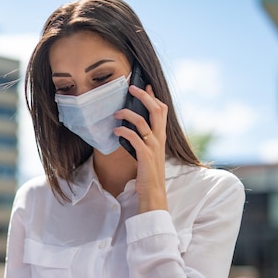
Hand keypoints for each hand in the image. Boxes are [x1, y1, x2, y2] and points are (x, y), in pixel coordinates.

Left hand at [114, 84, 167, 212]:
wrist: (153, 191)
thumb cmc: (148, 172)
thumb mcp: (149, 152)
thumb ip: (145, 139)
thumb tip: (132, 127)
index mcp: (161, 136)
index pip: (162, 110)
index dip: (154, 97)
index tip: (145, 86)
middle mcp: (159, 138)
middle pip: (156, 110)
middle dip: (144, 96)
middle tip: (131, 88)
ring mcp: (153, 146)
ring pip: (143, 122)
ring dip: (128, 114)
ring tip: (116, 113)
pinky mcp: (145, 155)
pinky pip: (134, 138)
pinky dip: (124, 132)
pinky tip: (115, 131)